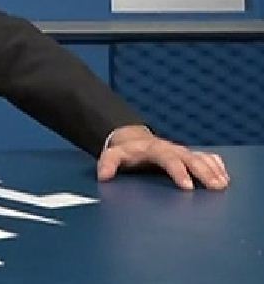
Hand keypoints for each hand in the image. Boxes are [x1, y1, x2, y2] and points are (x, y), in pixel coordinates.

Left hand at [96, 125, 229, 189]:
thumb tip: (103, 176)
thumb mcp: (113, 155)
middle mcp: (172, 149)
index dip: (179, 172)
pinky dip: (216, 165)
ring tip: (223, 185)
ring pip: (201, 158)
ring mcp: (182, 151)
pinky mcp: (188, 155)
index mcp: (154, 149)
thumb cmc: (125, 152)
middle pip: (191, 158)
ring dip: (213, 170)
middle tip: (215, 187)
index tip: (188, 187)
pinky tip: (224, 176)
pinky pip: (206, 157)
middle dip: (204, 172)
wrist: (133, 140)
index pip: (169, 159)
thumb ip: (108, 164)